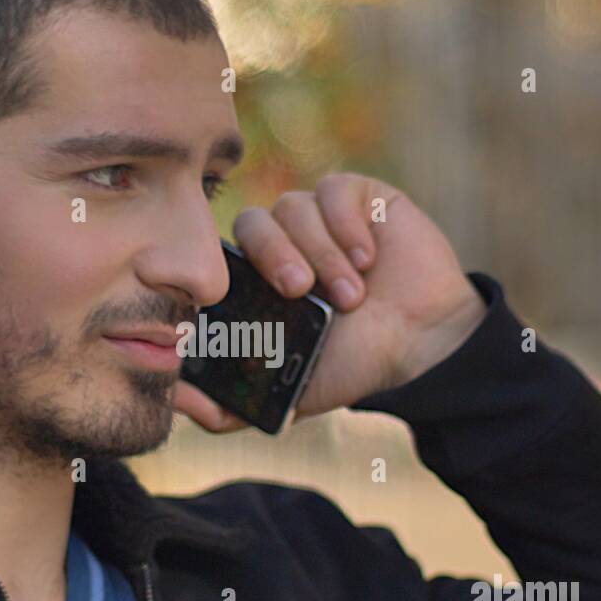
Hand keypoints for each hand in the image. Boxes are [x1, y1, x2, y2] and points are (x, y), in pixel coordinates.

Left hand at [175, 172, 486, 433]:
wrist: (422, 344)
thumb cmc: (354, 363)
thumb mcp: (286, 394)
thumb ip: (231, 410)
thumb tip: (179, 402)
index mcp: (258, 279)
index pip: (223, 257)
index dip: (235, 275)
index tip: (261, 305)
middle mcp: (284, 241)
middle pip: (252, 224)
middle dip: (275, 256)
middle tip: (301, 290)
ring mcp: (318, 216)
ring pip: (293, 209)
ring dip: (322, 254)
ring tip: (352, 294)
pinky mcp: (357, 197)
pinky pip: (333, 190)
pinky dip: (346, 224)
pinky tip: (367, 257)